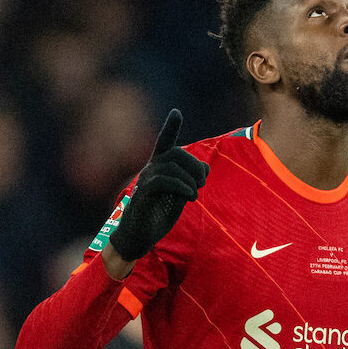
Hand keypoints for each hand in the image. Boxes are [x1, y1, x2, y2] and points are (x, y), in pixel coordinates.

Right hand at [108, 109, 208, 261]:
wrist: (141, 236)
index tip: (176, 112)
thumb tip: (206, 167)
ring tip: (195, 195)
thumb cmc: (159, 214)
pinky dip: (181, 186)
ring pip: (171, 165)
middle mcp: (150, 169)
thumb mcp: (181, 195)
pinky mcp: (142, 193)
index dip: (170, 127)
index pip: (164, 142)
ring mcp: (145, 180)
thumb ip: (191, 180)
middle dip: (195, 165)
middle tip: (202, 183)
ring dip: (190, 179)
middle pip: (176, 153)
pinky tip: (189, 196)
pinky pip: (163, 180)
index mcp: (159, 167)